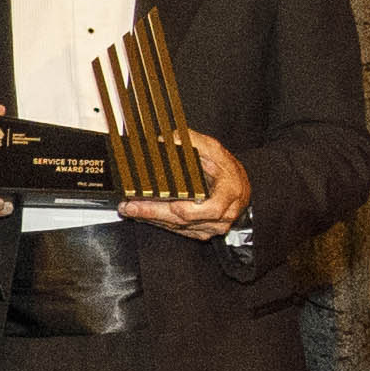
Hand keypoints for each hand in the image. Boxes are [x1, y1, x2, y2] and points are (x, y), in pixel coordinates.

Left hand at [116, 126, 257, 240]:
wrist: (239, 189)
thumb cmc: (229, 171)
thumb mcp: (216, 151)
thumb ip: (195, 142)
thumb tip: (171, 137)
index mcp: (227, 196)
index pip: (208, 209)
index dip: (184, 208)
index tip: (164, 202)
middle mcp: (221, 216)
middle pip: (184, 220)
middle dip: (154, 213)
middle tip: (131, 207)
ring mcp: (211, 228)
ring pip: (178, 227)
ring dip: (152, 219)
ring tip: (130, 209)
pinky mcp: (201, 233)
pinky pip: (178, 231)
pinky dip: (159, 222)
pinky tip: (144, 215)